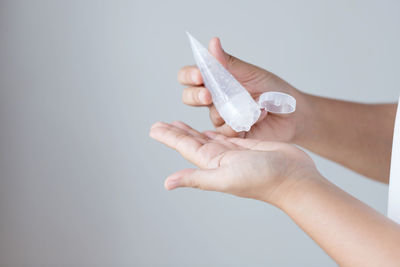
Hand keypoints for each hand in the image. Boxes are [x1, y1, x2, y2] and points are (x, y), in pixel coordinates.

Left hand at [149, 121, 318, 205]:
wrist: (295, 177)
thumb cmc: (262, 179)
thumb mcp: (225, 177)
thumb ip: (196, 178)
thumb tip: (167, 184)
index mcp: (211, 163)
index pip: (184, 146)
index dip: (168, 136)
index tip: (154, 128)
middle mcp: (219, 157)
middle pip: (191, 141)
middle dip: (175, 132)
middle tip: (160, 123)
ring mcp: (233, 151)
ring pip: (206, 136)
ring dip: (192, 130)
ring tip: (179, 122)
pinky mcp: (247, 144)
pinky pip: (225, 133)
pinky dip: (215, 128)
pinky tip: (209, 127)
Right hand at [178, 37, 310, 141]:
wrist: (293, 113)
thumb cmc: (272, 90)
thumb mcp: (251, 73)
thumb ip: (229, 63)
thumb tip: (213, 43)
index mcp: (216, 80)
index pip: (189, 76)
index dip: (189, 75)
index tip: (199, 75)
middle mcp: (215, 98)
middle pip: (189, 97)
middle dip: (195, 95)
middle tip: (208, 96)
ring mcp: (222, 117)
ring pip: (211, 115)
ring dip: (230, 110)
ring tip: (253, 105)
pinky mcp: (231, 133)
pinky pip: (225, 131)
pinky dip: (241, 123)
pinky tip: (257, 117)